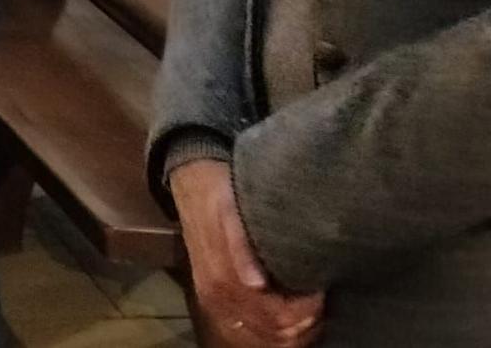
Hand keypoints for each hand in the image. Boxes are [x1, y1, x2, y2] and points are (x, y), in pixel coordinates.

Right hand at [172, 161, 323, 346]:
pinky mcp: (213, 299)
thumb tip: (255, 283)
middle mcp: (217, 296)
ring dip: (293, 329)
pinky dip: (275, 332)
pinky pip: (250, 332)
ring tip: (310, 307)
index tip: (321, 287)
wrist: (192, 182)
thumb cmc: (220, 190)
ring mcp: (214, 300)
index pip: (276, 316)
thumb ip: (241, 245)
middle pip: (274, 332)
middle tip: (321, 297)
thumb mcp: (231, 207)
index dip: (307, 309)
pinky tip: (290, 317)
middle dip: (305, 320)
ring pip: (265, 336)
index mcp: (224, 278)